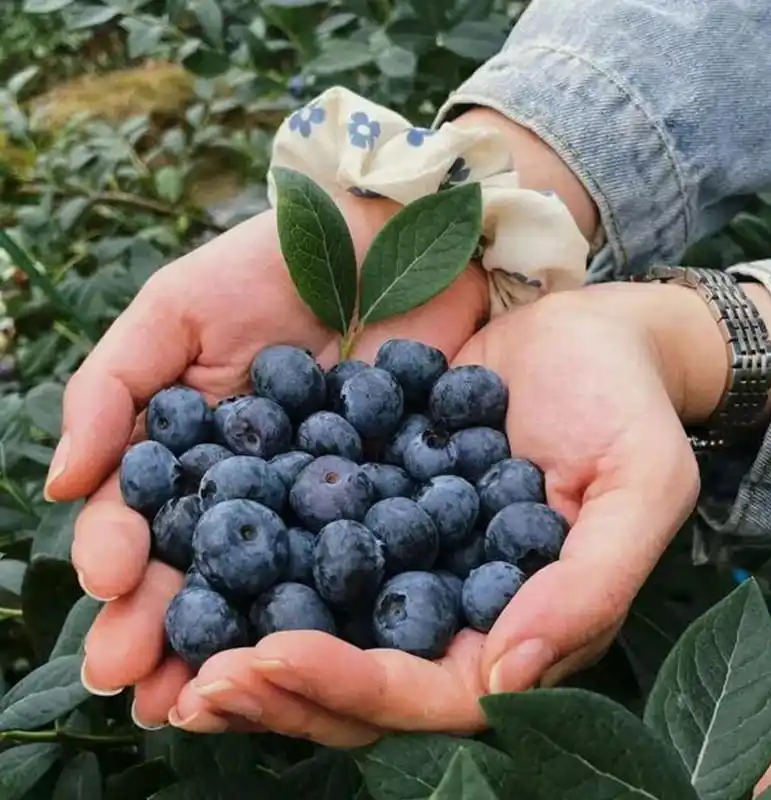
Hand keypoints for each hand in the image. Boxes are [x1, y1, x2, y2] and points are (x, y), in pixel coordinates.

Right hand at [48, 190, 487, 733]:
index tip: (110, 587)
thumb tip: (62, 484)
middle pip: (203, 571)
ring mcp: (320, 502)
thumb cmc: (268, 264)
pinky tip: (324, 647)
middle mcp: (252, 490)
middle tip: (143, 686)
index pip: (144, 520)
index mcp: (193, 453)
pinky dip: (343, 604)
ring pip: (276, 584)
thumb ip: (113, 388)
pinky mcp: (392, 500)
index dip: (122, 556)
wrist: (387, 240)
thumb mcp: (175, 308)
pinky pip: (365, 559)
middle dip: (167, 627)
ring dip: (242, 639)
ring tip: (211, 696)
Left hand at [168, 282, 706, 743]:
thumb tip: (504, 680)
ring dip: (244, 639)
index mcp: (516, 627)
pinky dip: (251, 559)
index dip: (350, 686)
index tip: (270, 657)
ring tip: (166, 634)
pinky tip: (191, 545)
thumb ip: (589, 586)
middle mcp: (452, 610)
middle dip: (276, 687)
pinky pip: (309, 546)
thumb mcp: (639, 485)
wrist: (589, 334)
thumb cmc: (627, 405)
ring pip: (320, 625)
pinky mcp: (377, 505)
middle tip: (191, 681)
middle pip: (359, 679)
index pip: (429, 692)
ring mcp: (409, 561)